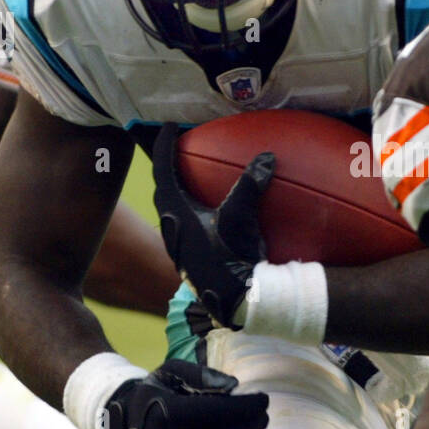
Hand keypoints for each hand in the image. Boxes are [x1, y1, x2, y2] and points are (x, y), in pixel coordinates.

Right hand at [105, 359, 268, 428]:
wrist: (125, 426)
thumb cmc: (157, 393)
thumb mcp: (172, 372)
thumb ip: (202, 374)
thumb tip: (235, 385)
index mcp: (166, 413)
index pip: (219, 412)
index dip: (248, 406)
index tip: (264, 399)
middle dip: (252, 427)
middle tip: (264, 419)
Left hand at [152, 124, 273, 328]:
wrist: (235, 300)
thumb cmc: (231, 258)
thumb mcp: (240, 217)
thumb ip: (250, 185)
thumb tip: (266, 158)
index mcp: (175, 211)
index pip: (162, 169)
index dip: (165, 146)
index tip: (170, 128)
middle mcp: (171, 227)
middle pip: (164, 188)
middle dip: (169, 168)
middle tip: (179, 152)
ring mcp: (180, 244)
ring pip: (173, 209)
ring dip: (180, 191)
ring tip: (192, 180)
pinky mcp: (192, 257)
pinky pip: (187, 224)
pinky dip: (194, 210)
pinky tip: (211, 216)